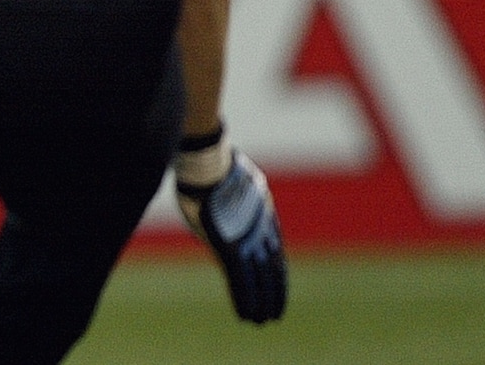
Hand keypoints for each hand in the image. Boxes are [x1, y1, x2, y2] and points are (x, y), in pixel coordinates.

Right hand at [177, 148, 286, 322]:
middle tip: (273, 314)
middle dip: (273, 293)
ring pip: (259, 279)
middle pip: (272, 269)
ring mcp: (247, 240)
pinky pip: (240, 280)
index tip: (277, 288)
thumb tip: (226, 199)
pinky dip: (244, 299)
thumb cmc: (212, 168)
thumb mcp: (232, 183)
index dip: (276, 273)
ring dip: (260, 302)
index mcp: (264, 215)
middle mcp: (261, 232)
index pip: (275, 251)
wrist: (207, 163)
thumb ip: (236, 200)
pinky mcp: (231, 248)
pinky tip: (246, 314)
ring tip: (261, 321)